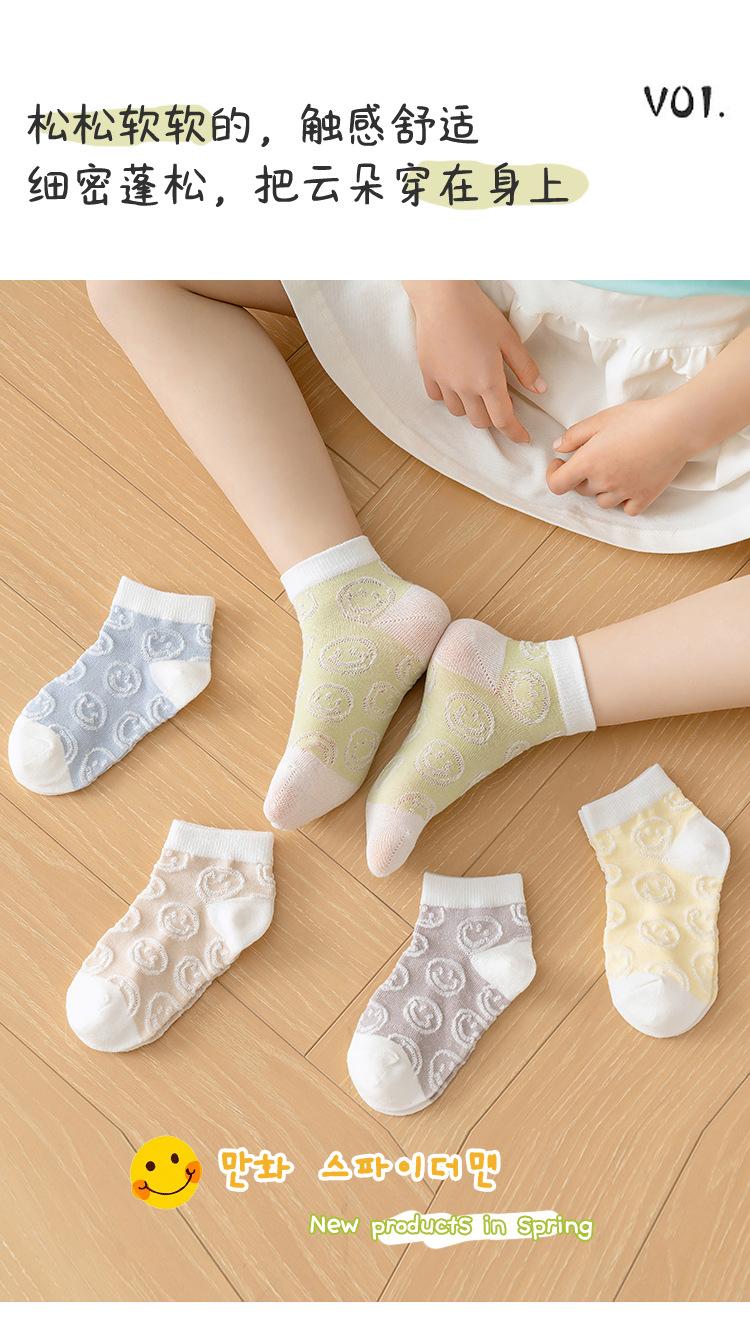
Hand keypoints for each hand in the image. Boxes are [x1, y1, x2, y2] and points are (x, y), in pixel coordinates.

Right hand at [404, 281, 545, 442]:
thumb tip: (539, 389)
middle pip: (480, 421)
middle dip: (493, 419)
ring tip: (477, 392)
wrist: (441, 296)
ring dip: (471, 408)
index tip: (523, 438)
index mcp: (488, 381)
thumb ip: (524, 367)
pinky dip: (449, 397)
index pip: (503, 420)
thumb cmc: (477, 312)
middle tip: (501, 405)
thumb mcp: (508, 338)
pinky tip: (456, 383)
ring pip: (458, 412)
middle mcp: (464, 388)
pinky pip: (438, 397)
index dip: (515, 433)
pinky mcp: (428, 373)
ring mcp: (444, 382)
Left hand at [546, 398, 690, 514]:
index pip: (557, 485)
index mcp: (588, 463)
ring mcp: (625, 493)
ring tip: (616, 468)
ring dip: (603, 489)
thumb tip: (558, 448)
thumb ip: (574, 435)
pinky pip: (627, 509)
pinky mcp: (645, 498)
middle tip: (595, 456)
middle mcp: (604, 482)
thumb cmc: (639, 418)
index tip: (559, 463)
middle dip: (582, 476)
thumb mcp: (600, 419)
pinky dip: (625, 500)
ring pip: (603, 502)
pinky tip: (630, 483)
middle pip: (581, 490)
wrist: (677, 427)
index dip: (553, 474)